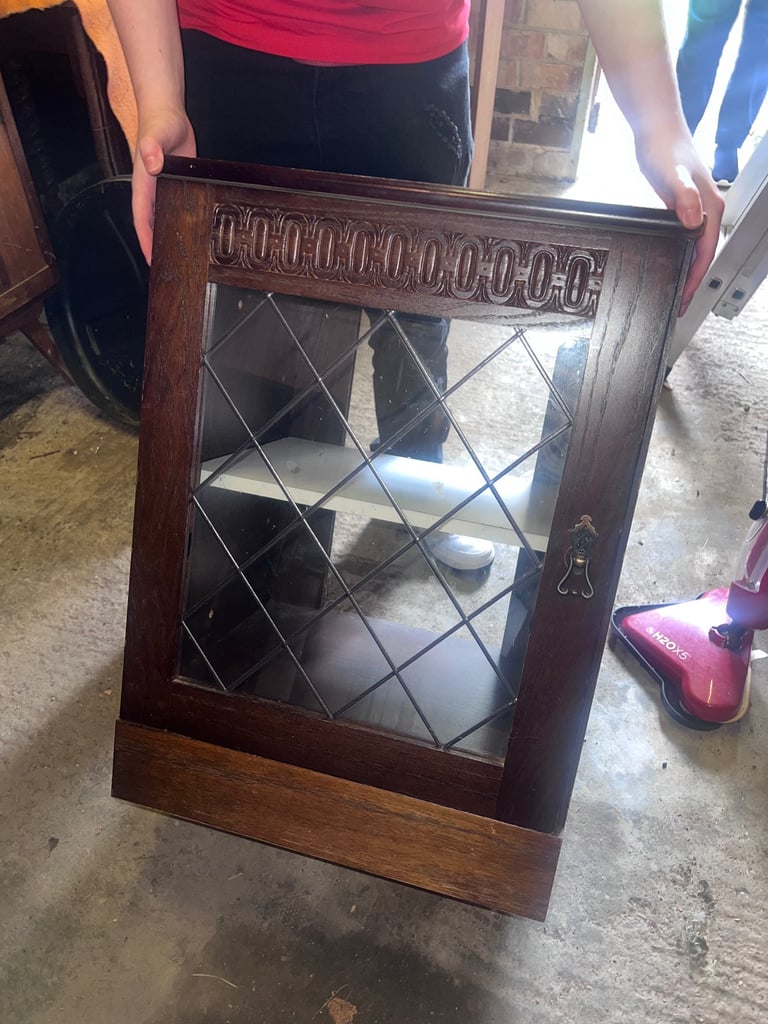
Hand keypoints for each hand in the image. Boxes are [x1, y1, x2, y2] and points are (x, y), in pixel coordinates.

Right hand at [131, 108, 196, 262]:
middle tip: (167, 267)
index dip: (145, 240)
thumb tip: (150, 160)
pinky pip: (178, 206)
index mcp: (144, 183)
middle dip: (156, 245)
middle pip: (152, 224)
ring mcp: (165, 187)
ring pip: (164, 217)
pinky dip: (182, 219)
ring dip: (169, 235)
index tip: (150, 259)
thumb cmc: (161, 121)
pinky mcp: (178, 183)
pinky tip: (193, 231)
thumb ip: (152, 147)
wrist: (167, 110)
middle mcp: (152, 189)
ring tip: (180, 256)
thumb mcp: (157, 134)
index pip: (142, 218)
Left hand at [634, 130, 723, 315]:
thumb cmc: (665, 149)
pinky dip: (678, 253)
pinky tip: (668, 260)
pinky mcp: (682, 205)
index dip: (694, 279)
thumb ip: (684, 198)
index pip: (705, 253)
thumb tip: (694, 221)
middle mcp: (706, 210)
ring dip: (685, 269)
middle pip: (702, 254)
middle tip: (678, 303)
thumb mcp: (672, 176)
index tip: (684, 298)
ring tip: (674, 290)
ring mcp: (695, 208)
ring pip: (694, 247)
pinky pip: (684, 237)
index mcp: (709, 208)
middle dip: (691, 281)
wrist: (657, 128)